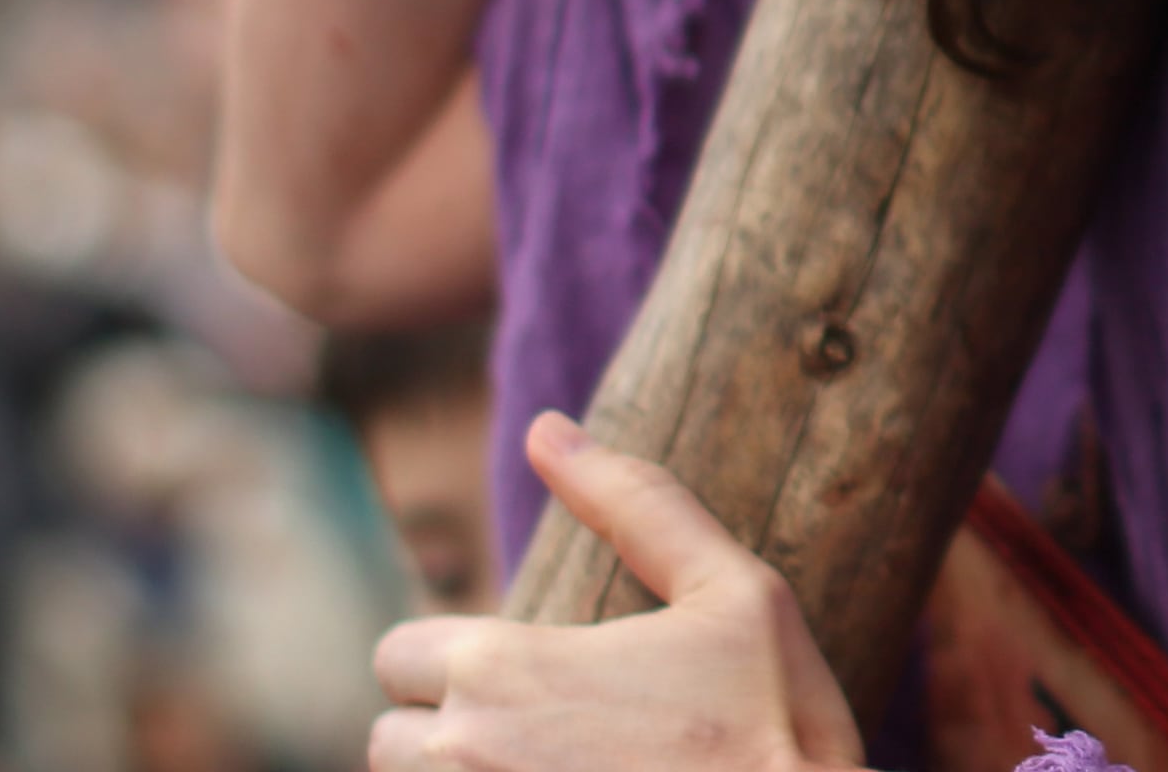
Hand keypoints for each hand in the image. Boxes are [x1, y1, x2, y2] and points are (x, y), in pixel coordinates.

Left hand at [369, 413, 867, 771]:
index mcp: (504, 671)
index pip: (397, 656)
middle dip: (441, 735)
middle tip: (535, 737)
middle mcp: (468, 757)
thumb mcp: (734, 592)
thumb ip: (637, 503)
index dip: (449, 661)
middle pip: (387, 742)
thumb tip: (548, 429)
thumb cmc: (781, 729)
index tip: (518, 677)